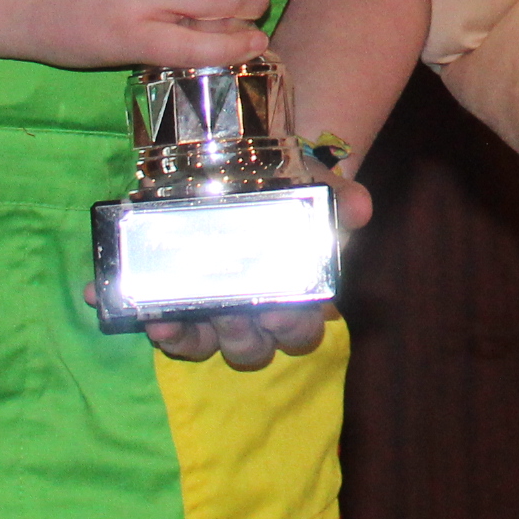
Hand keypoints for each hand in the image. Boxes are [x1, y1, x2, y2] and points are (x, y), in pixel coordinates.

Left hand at [147, 174, 372, 368]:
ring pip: (212, 347)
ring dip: (203, 338)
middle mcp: (255, 315)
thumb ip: (339, 197)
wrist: (243, 171)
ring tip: (192, 313)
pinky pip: (176, 335)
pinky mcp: (183, 310)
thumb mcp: (315, 186)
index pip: (301, 329)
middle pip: (256, 348)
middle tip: (236, 312)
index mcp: (295, 297)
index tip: (279, 309)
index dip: (292, 327)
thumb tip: (361, 208)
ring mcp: (216, 315)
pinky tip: (157, 319)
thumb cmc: (287, 188)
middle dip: (246, 336)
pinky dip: (167, 332)